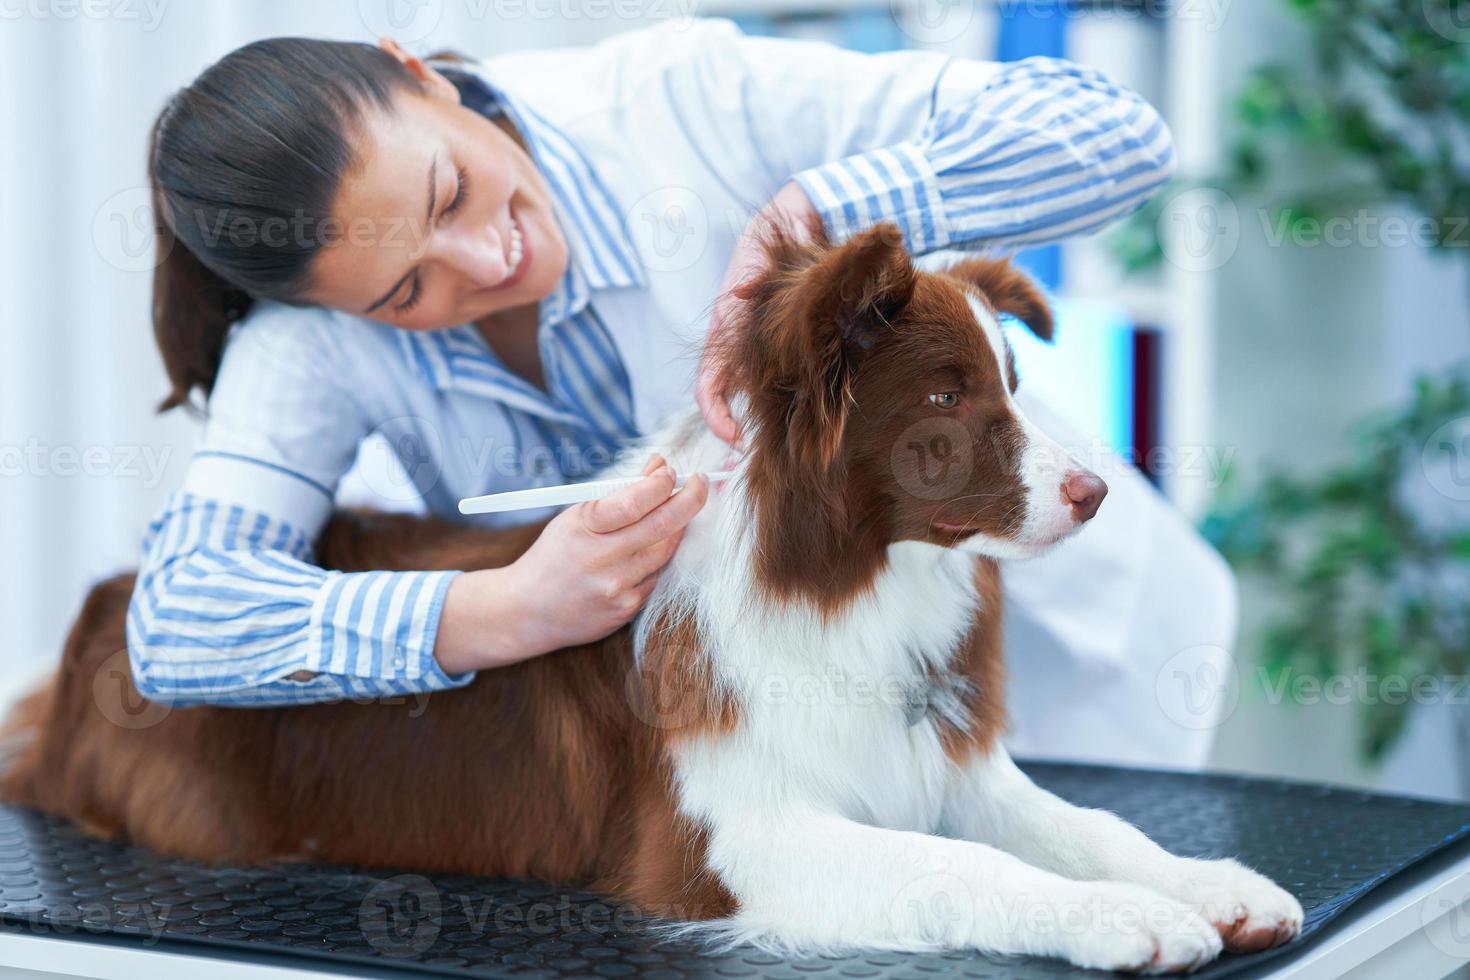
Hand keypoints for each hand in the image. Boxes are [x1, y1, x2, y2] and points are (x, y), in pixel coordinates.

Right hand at [436, 454, 707, 672]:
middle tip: (702, 483)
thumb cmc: (555, 555)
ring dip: (680, 527)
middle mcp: (600, 559)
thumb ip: (620, 493)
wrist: (528, 610)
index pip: (633, 502)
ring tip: (682, 510)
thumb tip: (660, 465)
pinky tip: (661, 544)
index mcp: (583, 528)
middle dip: (690, 500)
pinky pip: (657, 575)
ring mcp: (615, 587)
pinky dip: (663, 556)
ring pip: (666, 551)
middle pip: (661, 526)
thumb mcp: (577, 516)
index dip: (660, 484)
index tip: (672, 471)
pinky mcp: (626, 608)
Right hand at [697, 181, 820, 446]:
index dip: (716, 415)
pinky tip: (815, 412)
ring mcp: (759, 349)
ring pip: (757, 395)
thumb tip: (741, 293)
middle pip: (732, 401)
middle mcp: (738, 347)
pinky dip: (792, 400)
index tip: (735, 438)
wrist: (793, 223)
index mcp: (725, 331)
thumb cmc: (770, 244)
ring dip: (769, 418)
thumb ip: (752, 276)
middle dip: (742, 430)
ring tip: (793, 440)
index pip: (709, 385)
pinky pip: (783, 382)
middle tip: (769, 452)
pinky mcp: (784, 347)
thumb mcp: (760, 257)